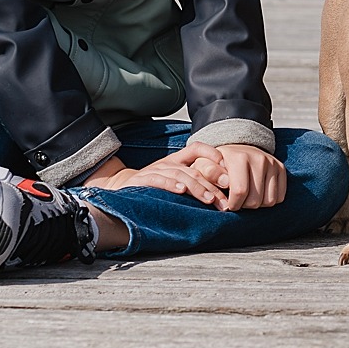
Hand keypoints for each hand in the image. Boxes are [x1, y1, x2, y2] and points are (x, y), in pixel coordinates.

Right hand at [80, 143, 226, 206]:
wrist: (121, 188)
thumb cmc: (153, 187)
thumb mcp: (173, 180)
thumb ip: (192, 182)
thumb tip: (220, 194)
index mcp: (176, 160)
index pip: (197, 148)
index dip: (212, 153)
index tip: (227, 168)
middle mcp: (168, 163)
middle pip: (195, 169)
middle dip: (212, 184)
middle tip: (225, 200)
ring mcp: (155, 170)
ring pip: (180, 175)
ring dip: (197, 188)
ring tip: (210, 199)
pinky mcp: (142, 180)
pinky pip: (159, 180)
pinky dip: (171, 185)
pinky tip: (181, 191)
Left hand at [189, 143, 287, 210]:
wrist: (236, 148)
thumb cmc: (218, 162)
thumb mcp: (204, 164)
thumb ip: (207, 172)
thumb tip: (224, 182)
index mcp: (240, 157)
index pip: (240, 192)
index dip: (233, 204)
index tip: (228, 203)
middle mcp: (259, 158)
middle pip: (255, 201)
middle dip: (244, 206)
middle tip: (237, 199)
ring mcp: (272, 163)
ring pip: (269, 201)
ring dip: (257, 204)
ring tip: (248, 196)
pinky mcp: (281, 168)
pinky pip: (279, 197)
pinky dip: (268, 200)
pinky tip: (258, 193)